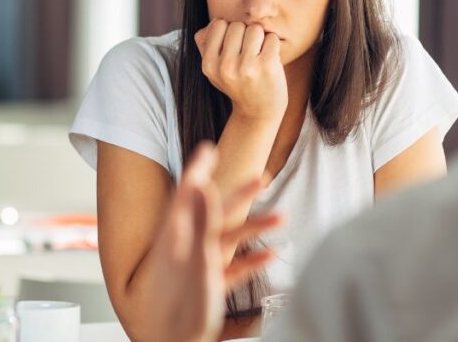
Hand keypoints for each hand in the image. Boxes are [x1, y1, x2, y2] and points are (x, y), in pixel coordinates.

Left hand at [150, 142, 281, 341]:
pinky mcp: (207, 285)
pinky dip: (252, 259)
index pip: (188, 192)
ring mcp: (197, 266)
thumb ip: (200, 221)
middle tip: (260, 177)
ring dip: (255, 227)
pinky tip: (270, 254)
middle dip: (239, 194)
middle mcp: (186, 247)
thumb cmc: (177, 309)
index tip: (209, 148)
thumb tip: (201, 185)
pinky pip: (233, 267)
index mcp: (178, 235)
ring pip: (229, 239)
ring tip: (281, 216)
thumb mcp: (195, 259)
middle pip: (215, 213)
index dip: (199, 169)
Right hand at [195, 20, 288, 121]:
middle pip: (237, 25)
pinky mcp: (267, 66)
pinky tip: (270, 58)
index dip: (229, 31)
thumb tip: (215, 20)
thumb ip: (206, 43)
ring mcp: (247, 67)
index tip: (234, 47)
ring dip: (260, 38)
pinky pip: (271, 38)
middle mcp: (225, 67)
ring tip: (259, 55)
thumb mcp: (213, 69)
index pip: (218, 24)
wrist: (258, 112)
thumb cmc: (237, 84)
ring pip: (255, 29)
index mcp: (208, 65)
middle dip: (245, 34)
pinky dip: (273, 45)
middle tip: (249, 53)